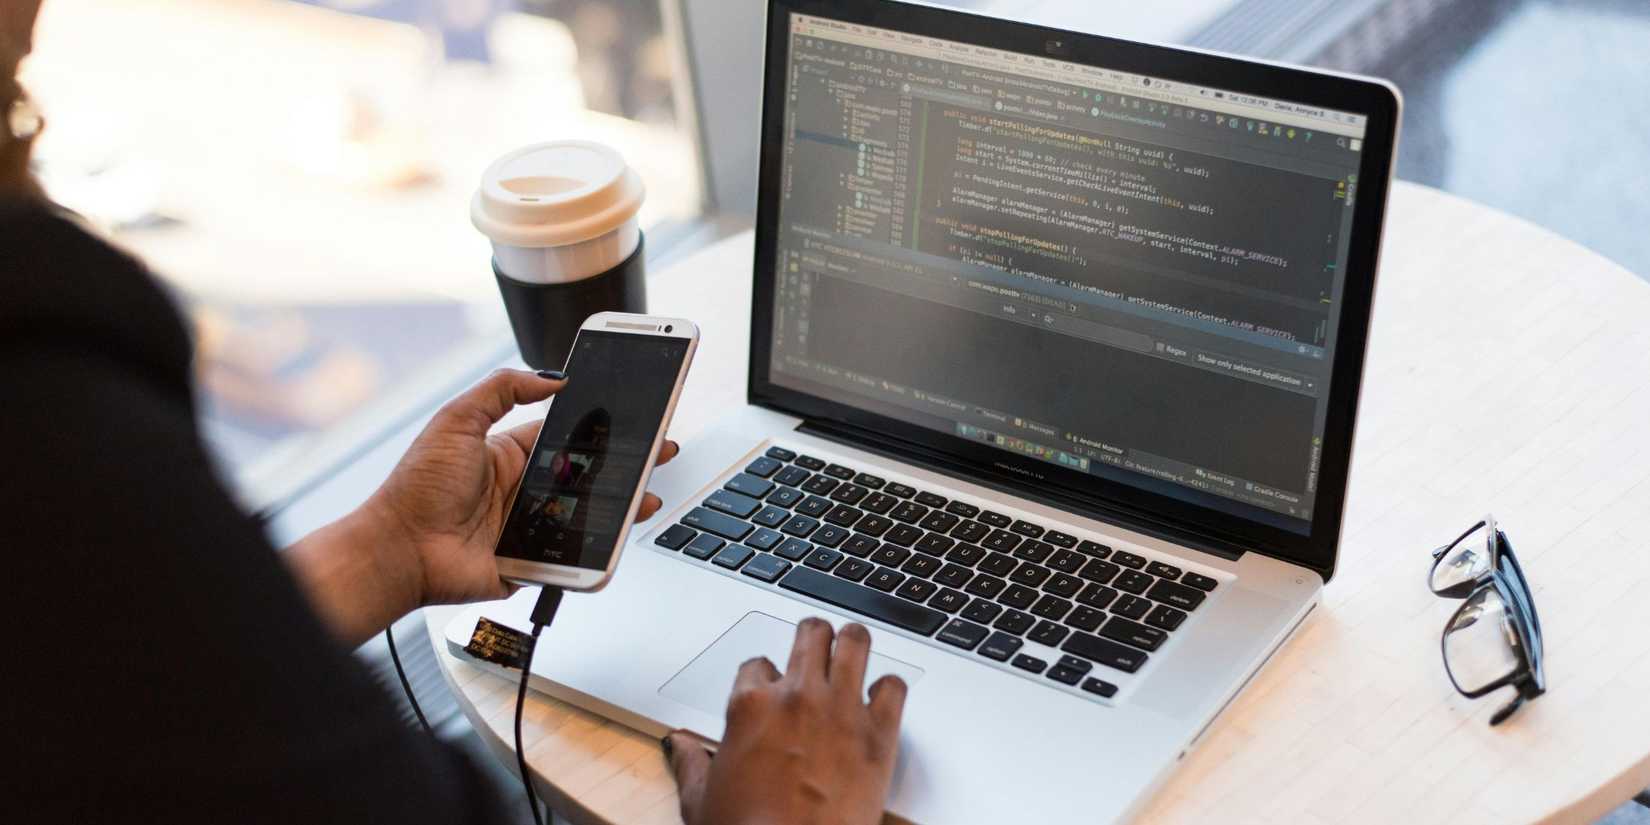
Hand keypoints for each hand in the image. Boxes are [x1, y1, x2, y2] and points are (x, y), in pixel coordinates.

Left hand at [368, 369, 678, 606]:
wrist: (399, 550)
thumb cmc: (416, 488)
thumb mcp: (456, 420)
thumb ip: (501, 389)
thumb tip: (550, 377)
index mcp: (508, 454)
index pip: (566, 436)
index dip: (599, 428)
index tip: (630, 417)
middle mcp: (522, 489)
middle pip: (587, 475)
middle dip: (624, 465)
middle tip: (658, 452)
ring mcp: (529, 527)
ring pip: (588, 515)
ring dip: (621, 506)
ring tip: (648, 495)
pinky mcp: (531, 561)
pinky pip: (572, 555)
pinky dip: (597, 549)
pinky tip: (619, 535)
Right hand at [664, 619, 908, 824]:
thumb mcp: (701, 800)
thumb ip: (691, 763)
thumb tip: (681, 746)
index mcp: (750, 705)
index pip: (757, 664)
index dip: (765, 676)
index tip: (771, 688)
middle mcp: (797, 697)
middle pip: (811, 634)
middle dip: (813, 637)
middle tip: (816, 645)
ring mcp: (841, 710)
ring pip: (855, 642)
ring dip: (852, 643)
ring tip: (852, 648)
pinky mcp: (879, 734)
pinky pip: (894, 687)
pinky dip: (890, 688)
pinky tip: (882, 698)